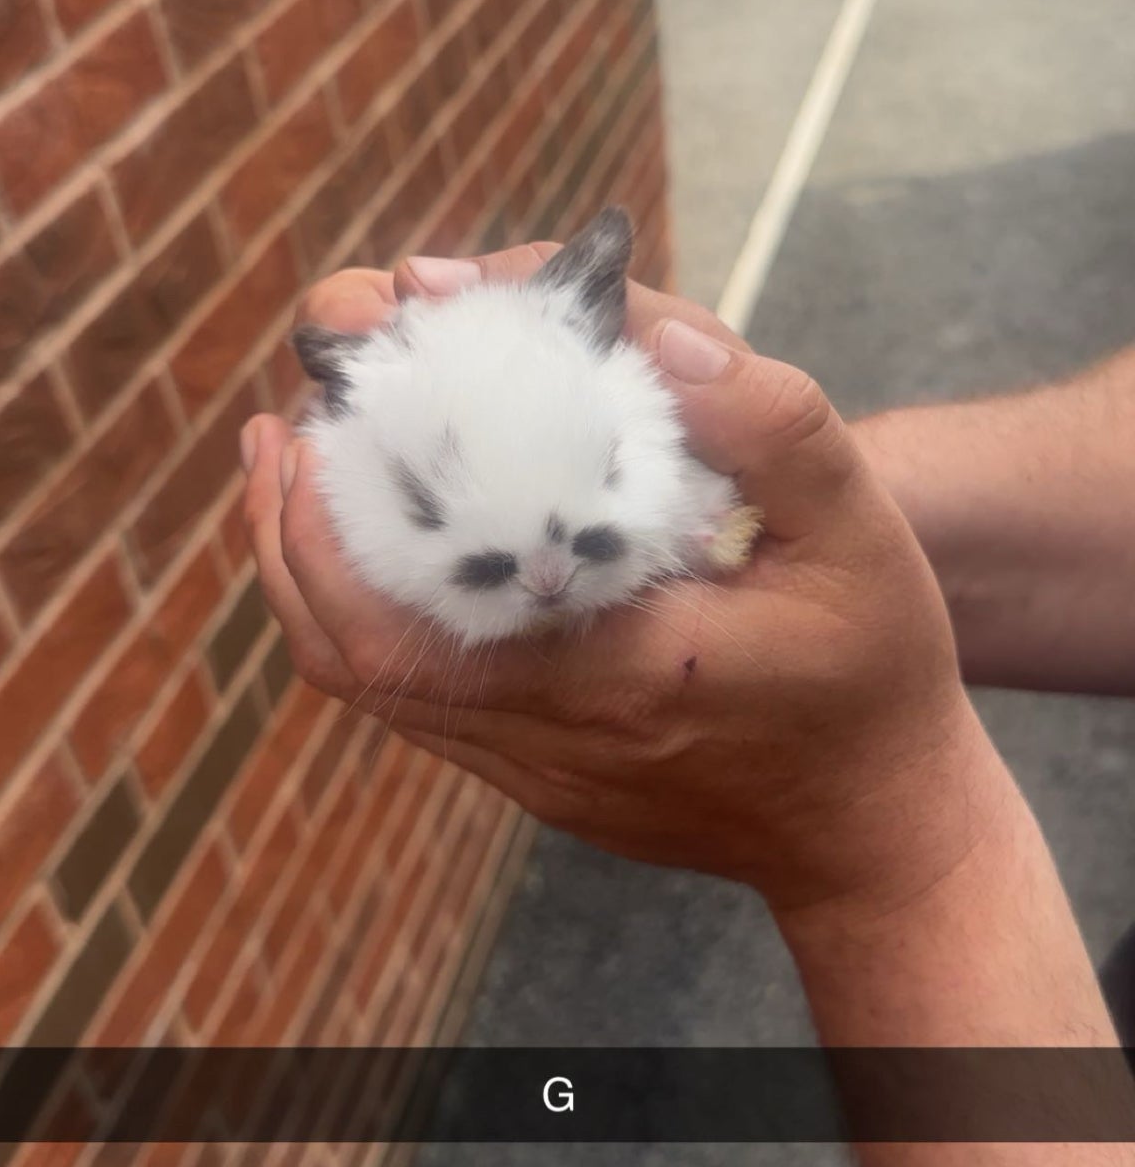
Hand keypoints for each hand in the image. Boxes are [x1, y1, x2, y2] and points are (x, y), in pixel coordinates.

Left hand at [242, 243, 990, 924]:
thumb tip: (653, 334)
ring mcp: (530, 768)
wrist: (874, 833)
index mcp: (618, 671)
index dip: (332, 512)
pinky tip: (377, 528)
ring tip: (297, 456)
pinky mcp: (532, 776)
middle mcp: (550, 734)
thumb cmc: (874, 675)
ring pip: (364, 681)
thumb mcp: (859, 531)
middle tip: (291, 412)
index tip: (325, 399)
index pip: (414, 611)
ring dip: (311, 565)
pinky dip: (364, 606)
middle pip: (349, 649)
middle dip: (290, 524)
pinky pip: (412, 694)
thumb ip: (769, 426)